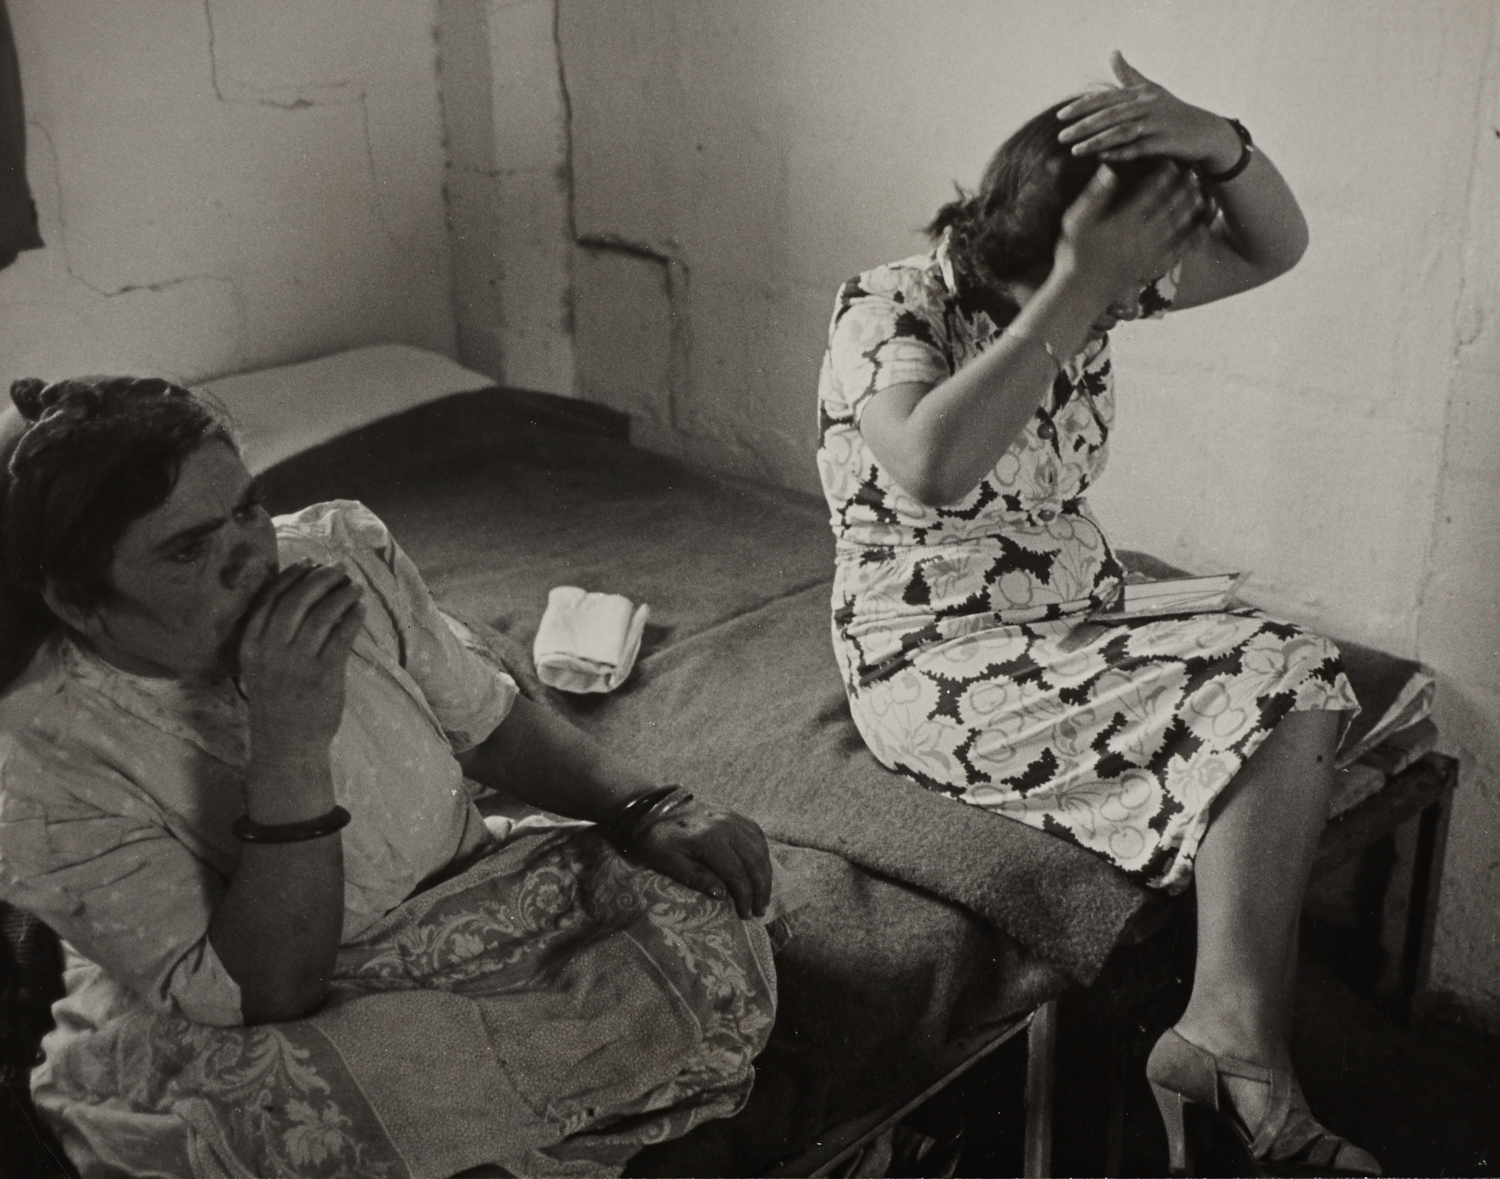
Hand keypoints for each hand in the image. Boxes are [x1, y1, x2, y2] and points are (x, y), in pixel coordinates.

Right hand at [237, 559, 364, 758]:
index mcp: (250, 645)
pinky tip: (360, 609)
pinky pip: (340, 637)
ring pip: (321, 615)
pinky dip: (352, 618)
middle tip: (338, 570)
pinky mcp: (323, 675)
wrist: (286, 742)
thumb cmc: (276, 699)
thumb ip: (272, 634)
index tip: (308, 564)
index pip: (269, 598)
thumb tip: (302, 593)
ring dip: (341, 595)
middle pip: (297, 601)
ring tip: (354, 587)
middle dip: (320, 579)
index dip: (291, 576)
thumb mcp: (260, 665)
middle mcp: (270, 651)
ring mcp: (296, 663)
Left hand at [631, 799, 772, 919]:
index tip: (746, 914)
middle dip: (760, 889)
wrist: (654, 809)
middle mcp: (726, 825)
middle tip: (759, 911)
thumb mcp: (667, 862)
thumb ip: (695, 877)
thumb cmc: (658, 839)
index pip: (736, 872)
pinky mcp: (734, 816)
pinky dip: (762, 856)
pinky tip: (761, 871)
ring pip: (760, 849)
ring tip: (763, 897)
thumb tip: (722, 895)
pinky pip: (757, 836)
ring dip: (765, 875)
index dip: (744, 896)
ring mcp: (732, 818)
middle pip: (754, 861)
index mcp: (709, 838)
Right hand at [1054, 160, 1206, 305]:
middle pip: (1168, 207)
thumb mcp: (1075, 222)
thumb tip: (1108, 170)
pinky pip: (1177, 252)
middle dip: (1182, 189)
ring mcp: (1148, 253)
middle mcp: (1140, 235)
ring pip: (1176, 227)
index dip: (1162, 176)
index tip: (1171, 163)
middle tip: (1194, 174)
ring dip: (1190, 210)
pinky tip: (1201, 231)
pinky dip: (1191, 241)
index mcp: (1123, 221)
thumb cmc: (1073, 255)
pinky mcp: (1151, 268)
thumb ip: (1093, 196)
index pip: (1149, 192)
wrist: (1079, 293)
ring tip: (1201, 195)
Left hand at [1056, 51, 1242, 173]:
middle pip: (1109, 115)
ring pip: (1121, 132)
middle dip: (1083, 126)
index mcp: (1140, 93)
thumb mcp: (1150, 90)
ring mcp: (1156, 124)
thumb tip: (1113, 53)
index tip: (1060, 116)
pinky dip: (1119, 152)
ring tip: (1075, 151)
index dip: (1081, 107)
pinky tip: (1102, 157)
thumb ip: (1128, 75)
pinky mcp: (1165, 142)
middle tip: (1061, 137)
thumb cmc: (1171, 110)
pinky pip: (1138, 148)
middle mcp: (1147, 105)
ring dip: (1096, 141)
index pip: (1105, 99)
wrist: (1204, 130)